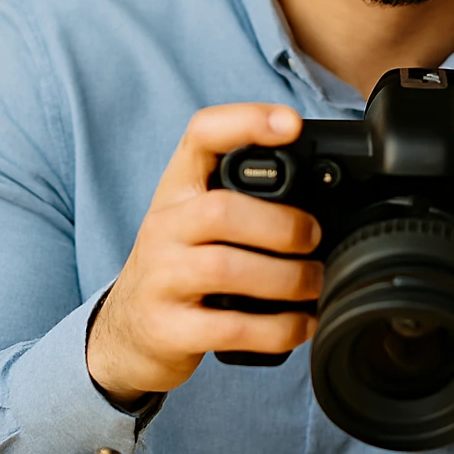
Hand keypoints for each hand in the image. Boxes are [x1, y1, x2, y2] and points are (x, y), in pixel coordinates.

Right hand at [86, 104, 322, 404]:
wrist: (126, 332)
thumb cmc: (181, 264)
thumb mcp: (197, 218)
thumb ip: (245, 197)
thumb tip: (326, 192)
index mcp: (178, 188)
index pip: (202, 135)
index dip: (246, 121)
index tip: (292, 124)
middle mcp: (163, 227)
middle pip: (221, 210)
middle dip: (282, 225)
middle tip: (315, 239)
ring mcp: (161, 278)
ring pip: (225, 268)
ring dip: (286, 278)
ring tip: (314, 283)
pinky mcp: (169, 329)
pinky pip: (230, 328)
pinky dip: (277, 329)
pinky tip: (301, 325)